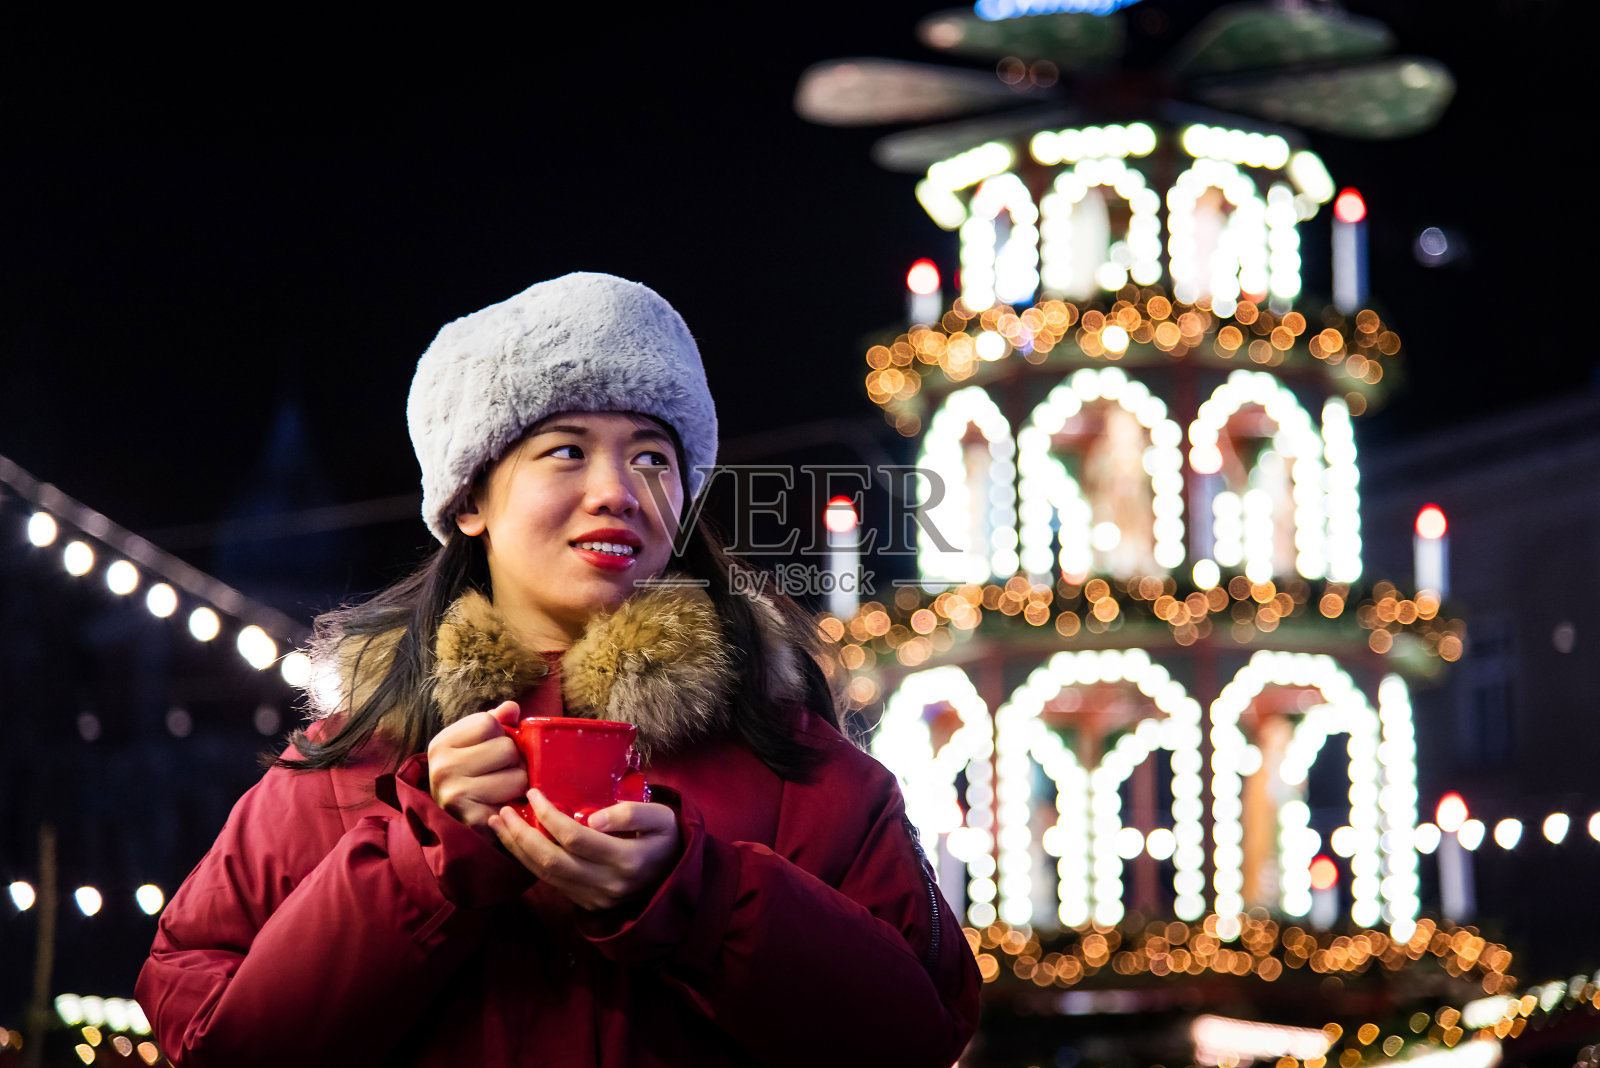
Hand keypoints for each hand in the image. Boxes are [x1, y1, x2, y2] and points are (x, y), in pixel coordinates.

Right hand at [427, 701, 526, 836]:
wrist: (453, 824)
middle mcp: (442, 767)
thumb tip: (512, 708)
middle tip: (500, 774)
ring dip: (518, 785)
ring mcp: (455, 794)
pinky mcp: (473, 819)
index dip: (500, 735)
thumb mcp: (474, 743)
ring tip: (501, 791)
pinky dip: (515, 807)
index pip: (489, 722)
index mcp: (442, 743)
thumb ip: (494, 721)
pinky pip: (516, 804)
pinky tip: (501, 808)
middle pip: (508, 749)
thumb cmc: (469, 776)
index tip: (490, 751)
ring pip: (518, 776)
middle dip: (513, 761)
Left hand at [488, 790, 680, 910]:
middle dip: (521, 835)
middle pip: (552, 860)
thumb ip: (632, 814)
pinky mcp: (586, 903)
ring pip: (545, 876)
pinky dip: (528, 863)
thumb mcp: (663, 818)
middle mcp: (607, 884)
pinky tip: (515, 844)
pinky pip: (550, 883)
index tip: (533, 793)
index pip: (576, 838)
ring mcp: (594, 898)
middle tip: (502, 811)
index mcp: (627, 860)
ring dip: (517, 850)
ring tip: (498, 825)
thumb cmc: (666, 838)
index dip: (549, 815)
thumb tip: (593, 819)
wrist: (676, 876)